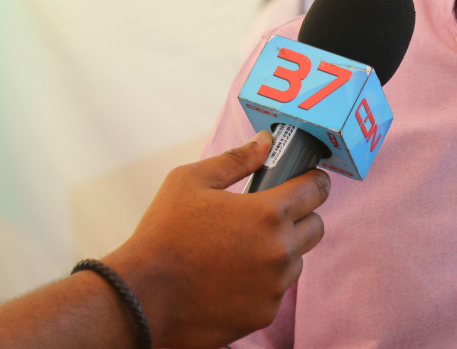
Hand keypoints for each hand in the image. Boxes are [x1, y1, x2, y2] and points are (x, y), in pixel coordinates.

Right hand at [106, 130, 330, 348]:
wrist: (139, 297)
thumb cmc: (163, 235)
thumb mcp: (190, 181)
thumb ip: (236, 159)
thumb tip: (265, 142)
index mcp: (269, 213)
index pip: (317, 190)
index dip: (312, 181)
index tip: (304, 182)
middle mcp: (280, 250)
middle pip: (316, 226)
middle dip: (299, 217)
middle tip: (268, 216)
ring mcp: (274, 286)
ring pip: (296, 260)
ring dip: (281, 251)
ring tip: (241, 249)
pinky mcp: (264, 313)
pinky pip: (277, 290)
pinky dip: (263, 282)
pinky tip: (231, 277)